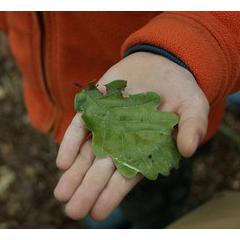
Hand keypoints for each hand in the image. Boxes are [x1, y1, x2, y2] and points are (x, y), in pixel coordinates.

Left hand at [54, 52, 208, 220]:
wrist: (160, 65)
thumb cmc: (179, 90)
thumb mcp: (193, 106)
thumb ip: (193, 127)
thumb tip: (188, 150)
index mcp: (144, 149)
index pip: (126, 177)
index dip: (112, 195)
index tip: (98, 212)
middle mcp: (122, 141)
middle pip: (101, 170)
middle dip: (87, 190)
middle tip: (73, 212)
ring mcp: (106, 125)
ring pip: (86, 154)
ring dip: (74, 174)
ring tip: (61, 195)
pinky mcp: (96, 107)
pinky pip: (80, 128)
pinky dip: (70, 143)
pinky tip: (63, 163)